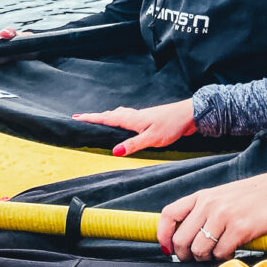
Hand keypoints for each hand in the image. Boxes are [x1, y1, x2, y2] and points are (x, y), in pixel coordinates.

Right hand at [73, 99, 196, 154]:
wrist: (189, 115)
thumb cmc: (172, 125)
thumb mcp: (152, 138)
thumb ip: (133, 144)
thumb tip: (114, 152)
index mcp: (132, 119)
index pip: (108, 118)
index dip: (92, 118)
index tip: (76, 117)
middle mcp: (135, 115)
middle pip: (111, 115)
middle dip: (96, 117)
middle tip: (82, 119)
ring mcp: (142, 117)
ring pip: (120, 115)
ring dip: (107, 117)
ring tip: (98, 120)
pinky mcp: (148, 120)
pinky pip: (127, 118)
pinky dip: (119, 119)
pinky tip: (123, 123)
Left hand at [158, 169, 266, 261]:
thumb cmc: (253, 197)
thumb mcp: (223, 196)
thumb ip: (203, 211)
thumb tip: (185, 237)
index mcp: (203, 196)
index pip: (169, 214)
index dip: (163, 235)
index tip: (167, 249)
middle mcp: (209, 204)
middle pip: (181, 240)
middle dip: (186, 255)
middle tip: (199, 258)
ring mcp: (224, 216)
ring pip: (199, 250)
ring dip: (207, 258)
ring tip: (219, 252)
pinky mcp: (239, 228)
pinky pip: (220, 254)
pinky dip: (224, 258)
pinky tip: (233, 251)